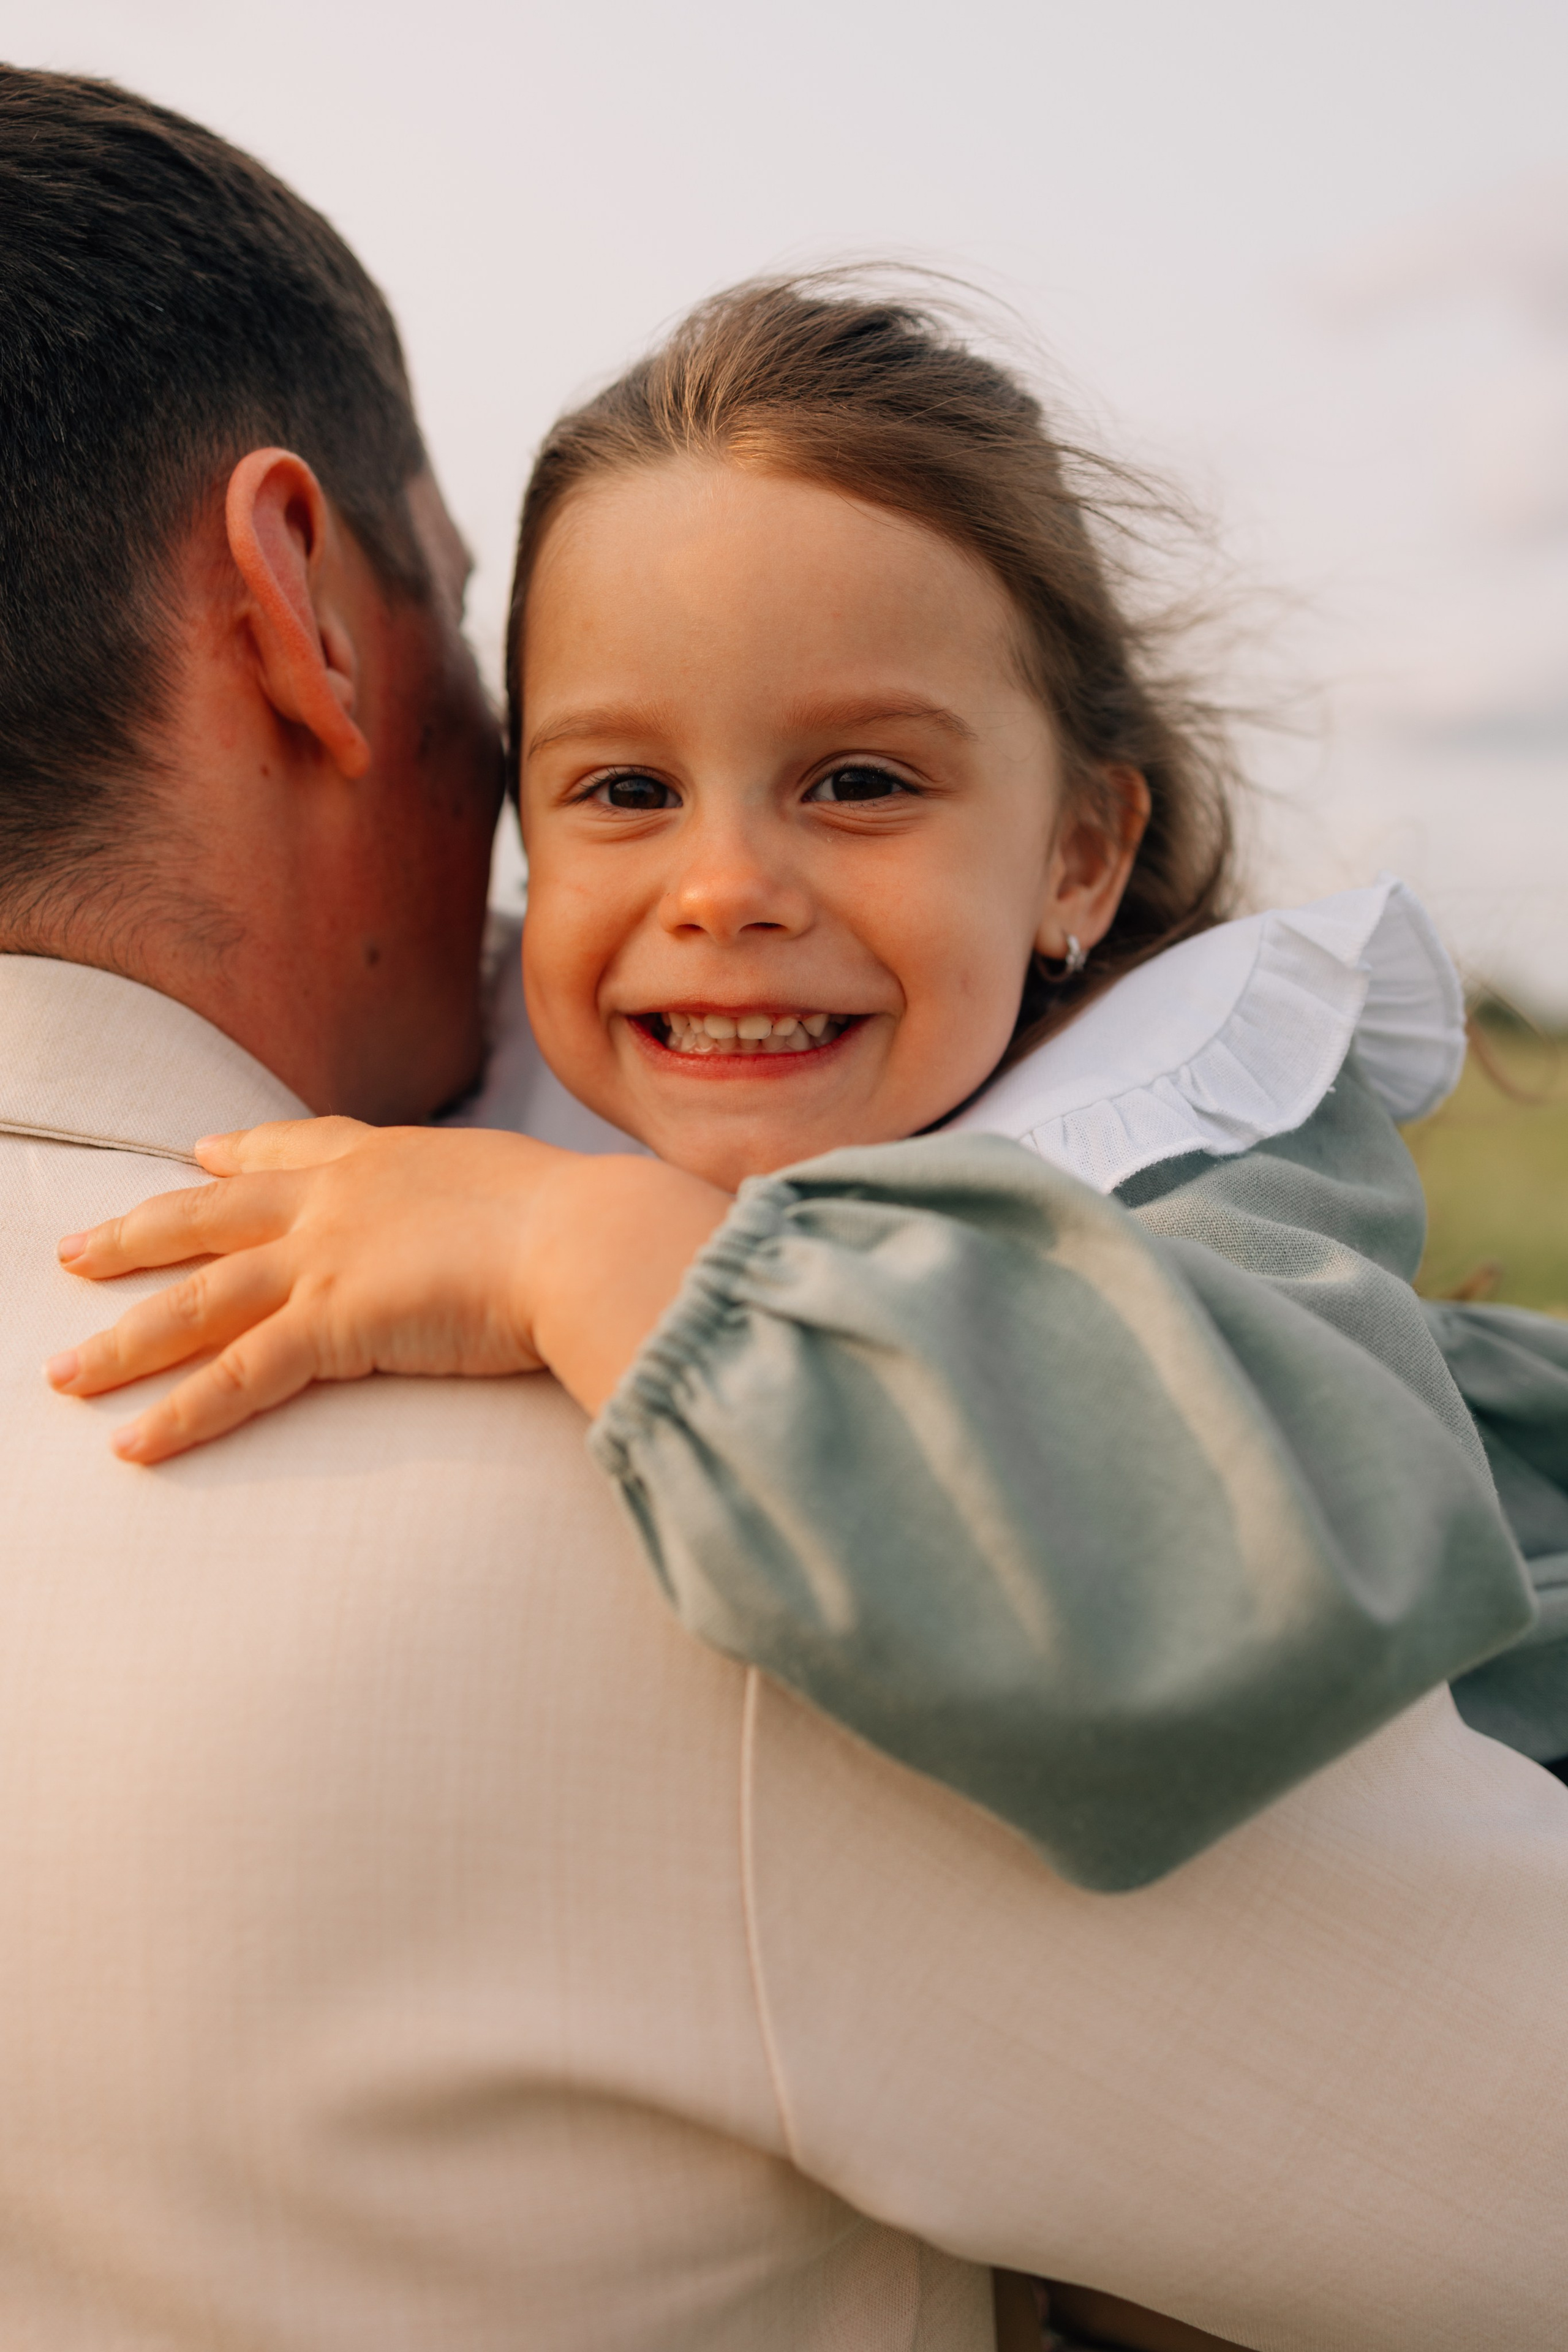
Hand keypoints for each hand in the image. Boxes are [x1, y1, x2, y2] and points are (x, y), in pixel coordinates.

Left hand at [46, 1118, 729, 1461]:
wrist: (591, 1237)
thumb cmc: (591, 1223)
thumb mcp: (535, 1193)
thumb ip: (511, 1210)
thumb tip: (554, 1228)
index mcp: (392, 1159)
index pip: (294, 1148)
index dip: (238, 1155)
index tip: (199, 1155)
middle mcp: (341, 1199)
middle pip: (210, 1215)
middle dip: (136, 1234)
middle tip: (74, 1250)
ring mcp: (328, 1259)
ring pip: (198, 1300)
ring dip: (124, 1341)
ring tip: (64, 1376)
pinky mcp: (334, 1324)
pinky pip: (237, 1377)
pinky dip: (181, 1415)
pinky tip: (133, 1446)